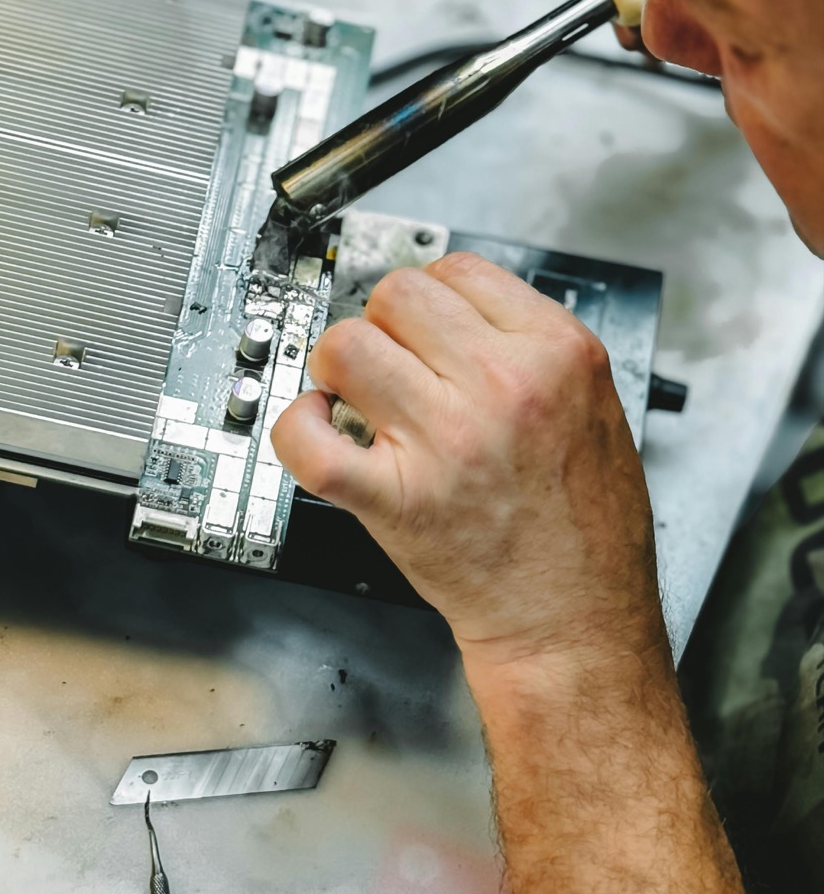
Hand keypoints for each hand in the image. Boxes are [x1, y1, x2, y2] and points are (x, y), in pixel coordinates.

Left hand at [272, 253, 666, 683]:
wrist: (575, 622)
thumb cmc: (588, 531)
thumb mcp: (596, 408)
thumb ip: (533, 350)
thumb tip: (459, 312)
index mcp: (557, 355)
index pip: (458, 271)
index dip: (433, 298)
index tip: (425, 328)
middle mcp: (502, 387)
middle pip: (398, 295)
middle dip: (387, 325)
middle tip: (394, 365)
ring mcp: (445, 442)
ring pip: (347, 344)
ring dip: (342, 367)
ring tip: (361, 398)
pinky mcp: (396, 500)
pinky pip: (310, 438)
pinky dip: (297, 428)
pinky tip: (320, 430)